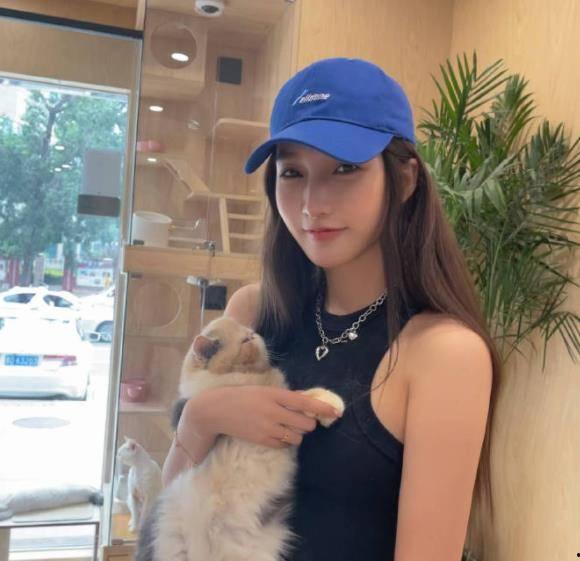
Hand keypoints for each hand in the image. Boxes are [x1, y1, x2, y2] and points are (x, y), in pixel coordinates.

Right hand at [190, 385, 341, 448]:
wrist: (216, 410)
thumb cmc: (242, 397)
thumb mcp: (264, 390)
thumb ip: (283, 397)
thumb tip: (305, 402)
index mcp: (275, 395)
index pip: (305, 402)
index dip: (322, 408)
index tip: (336, 412)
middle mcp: (273, 411)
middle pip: (305, 424)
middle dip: (308, 423)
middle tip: (302, 421)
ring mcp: (268, 427)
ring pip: (296, 437)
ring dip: (297, 434)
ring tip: (287, 428)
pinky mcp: (261, 440)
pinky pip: (284, 446)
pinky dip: (285, 442)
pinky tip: (277, 434)